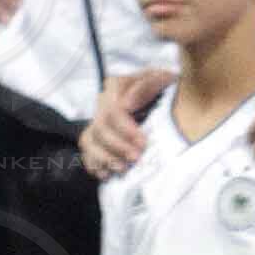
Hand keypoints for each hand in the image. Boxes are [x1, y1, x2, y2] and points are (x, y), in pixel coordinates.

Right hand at [80, 66, 163, 183]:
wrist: (166, 97)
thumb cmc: (165, 88)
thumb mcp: (162, 79)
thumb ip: (147, 86)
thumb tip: (127, 104)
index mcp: (117, 87)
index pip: (112, 110)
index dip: (125, 129)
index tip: (143, 143)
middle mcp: (103, 104)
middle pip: (100, 128)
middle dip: (117, 146)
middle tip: (136, 158)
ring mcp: (98, 121)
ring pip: (89, 142)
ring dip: (104, 158)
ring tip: (123, 169)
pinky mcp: (97, 138)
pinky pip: (87, 153)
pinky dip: (94, 165)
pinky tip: (107, 174)